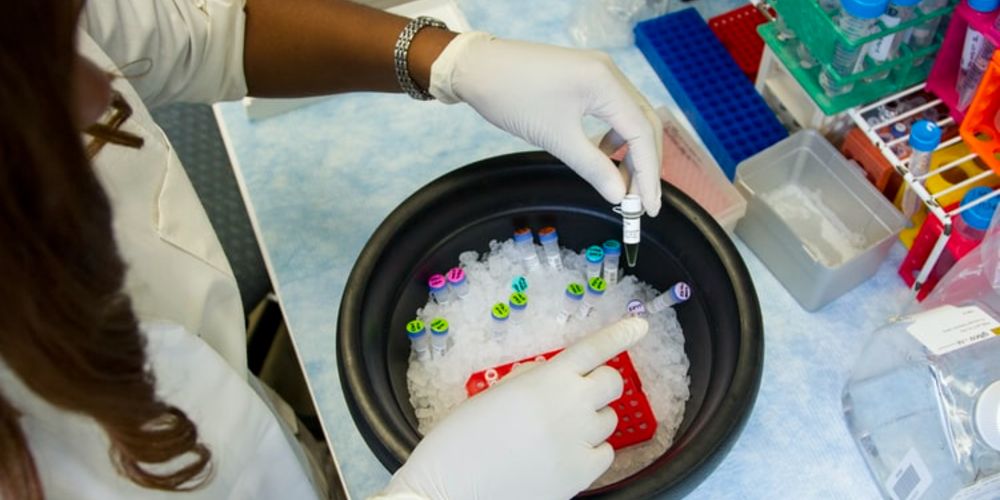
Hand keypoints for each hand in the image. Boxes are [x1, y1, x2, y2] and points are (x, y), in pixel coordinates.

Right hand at [376, 318, 649, 499]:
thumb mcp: (496, 393)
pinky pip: (604, 454)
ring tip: (561, 431)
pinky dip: (592, 451)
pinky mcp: (582, 474)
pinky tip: (566, 454)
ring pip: (609, 419)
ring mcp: (579, 440)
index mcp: (546, 379)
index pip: (594, 348)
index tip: (640, 325)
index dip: (620, 334)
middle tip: (580, 394)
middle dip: (600, 384)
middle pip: (612, 382)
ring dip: (593, 419)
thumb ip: (533, 380)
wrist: (452, 487)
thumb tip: (555, 376)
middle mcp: (571, 405)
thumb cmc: (463, 438)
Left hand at [430, 33, 662, 216]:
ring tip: (620, 183)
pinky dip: (614, 137)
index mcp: (606, 83)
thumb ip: (593, 167)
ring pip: (630, 118)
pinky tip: (602, 154)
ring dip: (630, 152)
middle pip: (644, 124)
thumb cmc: (512, 98)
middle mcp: (609, 73)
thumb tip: (619, 195)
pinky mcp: (586, 78)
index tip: (647, 207)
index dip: (649, 173)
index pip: (643, 133)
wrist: (477, 68)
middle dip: (645, 165)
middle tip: (640, 202)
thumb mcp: (555, 138)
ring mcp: (599, 73)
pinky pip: (613, 110)